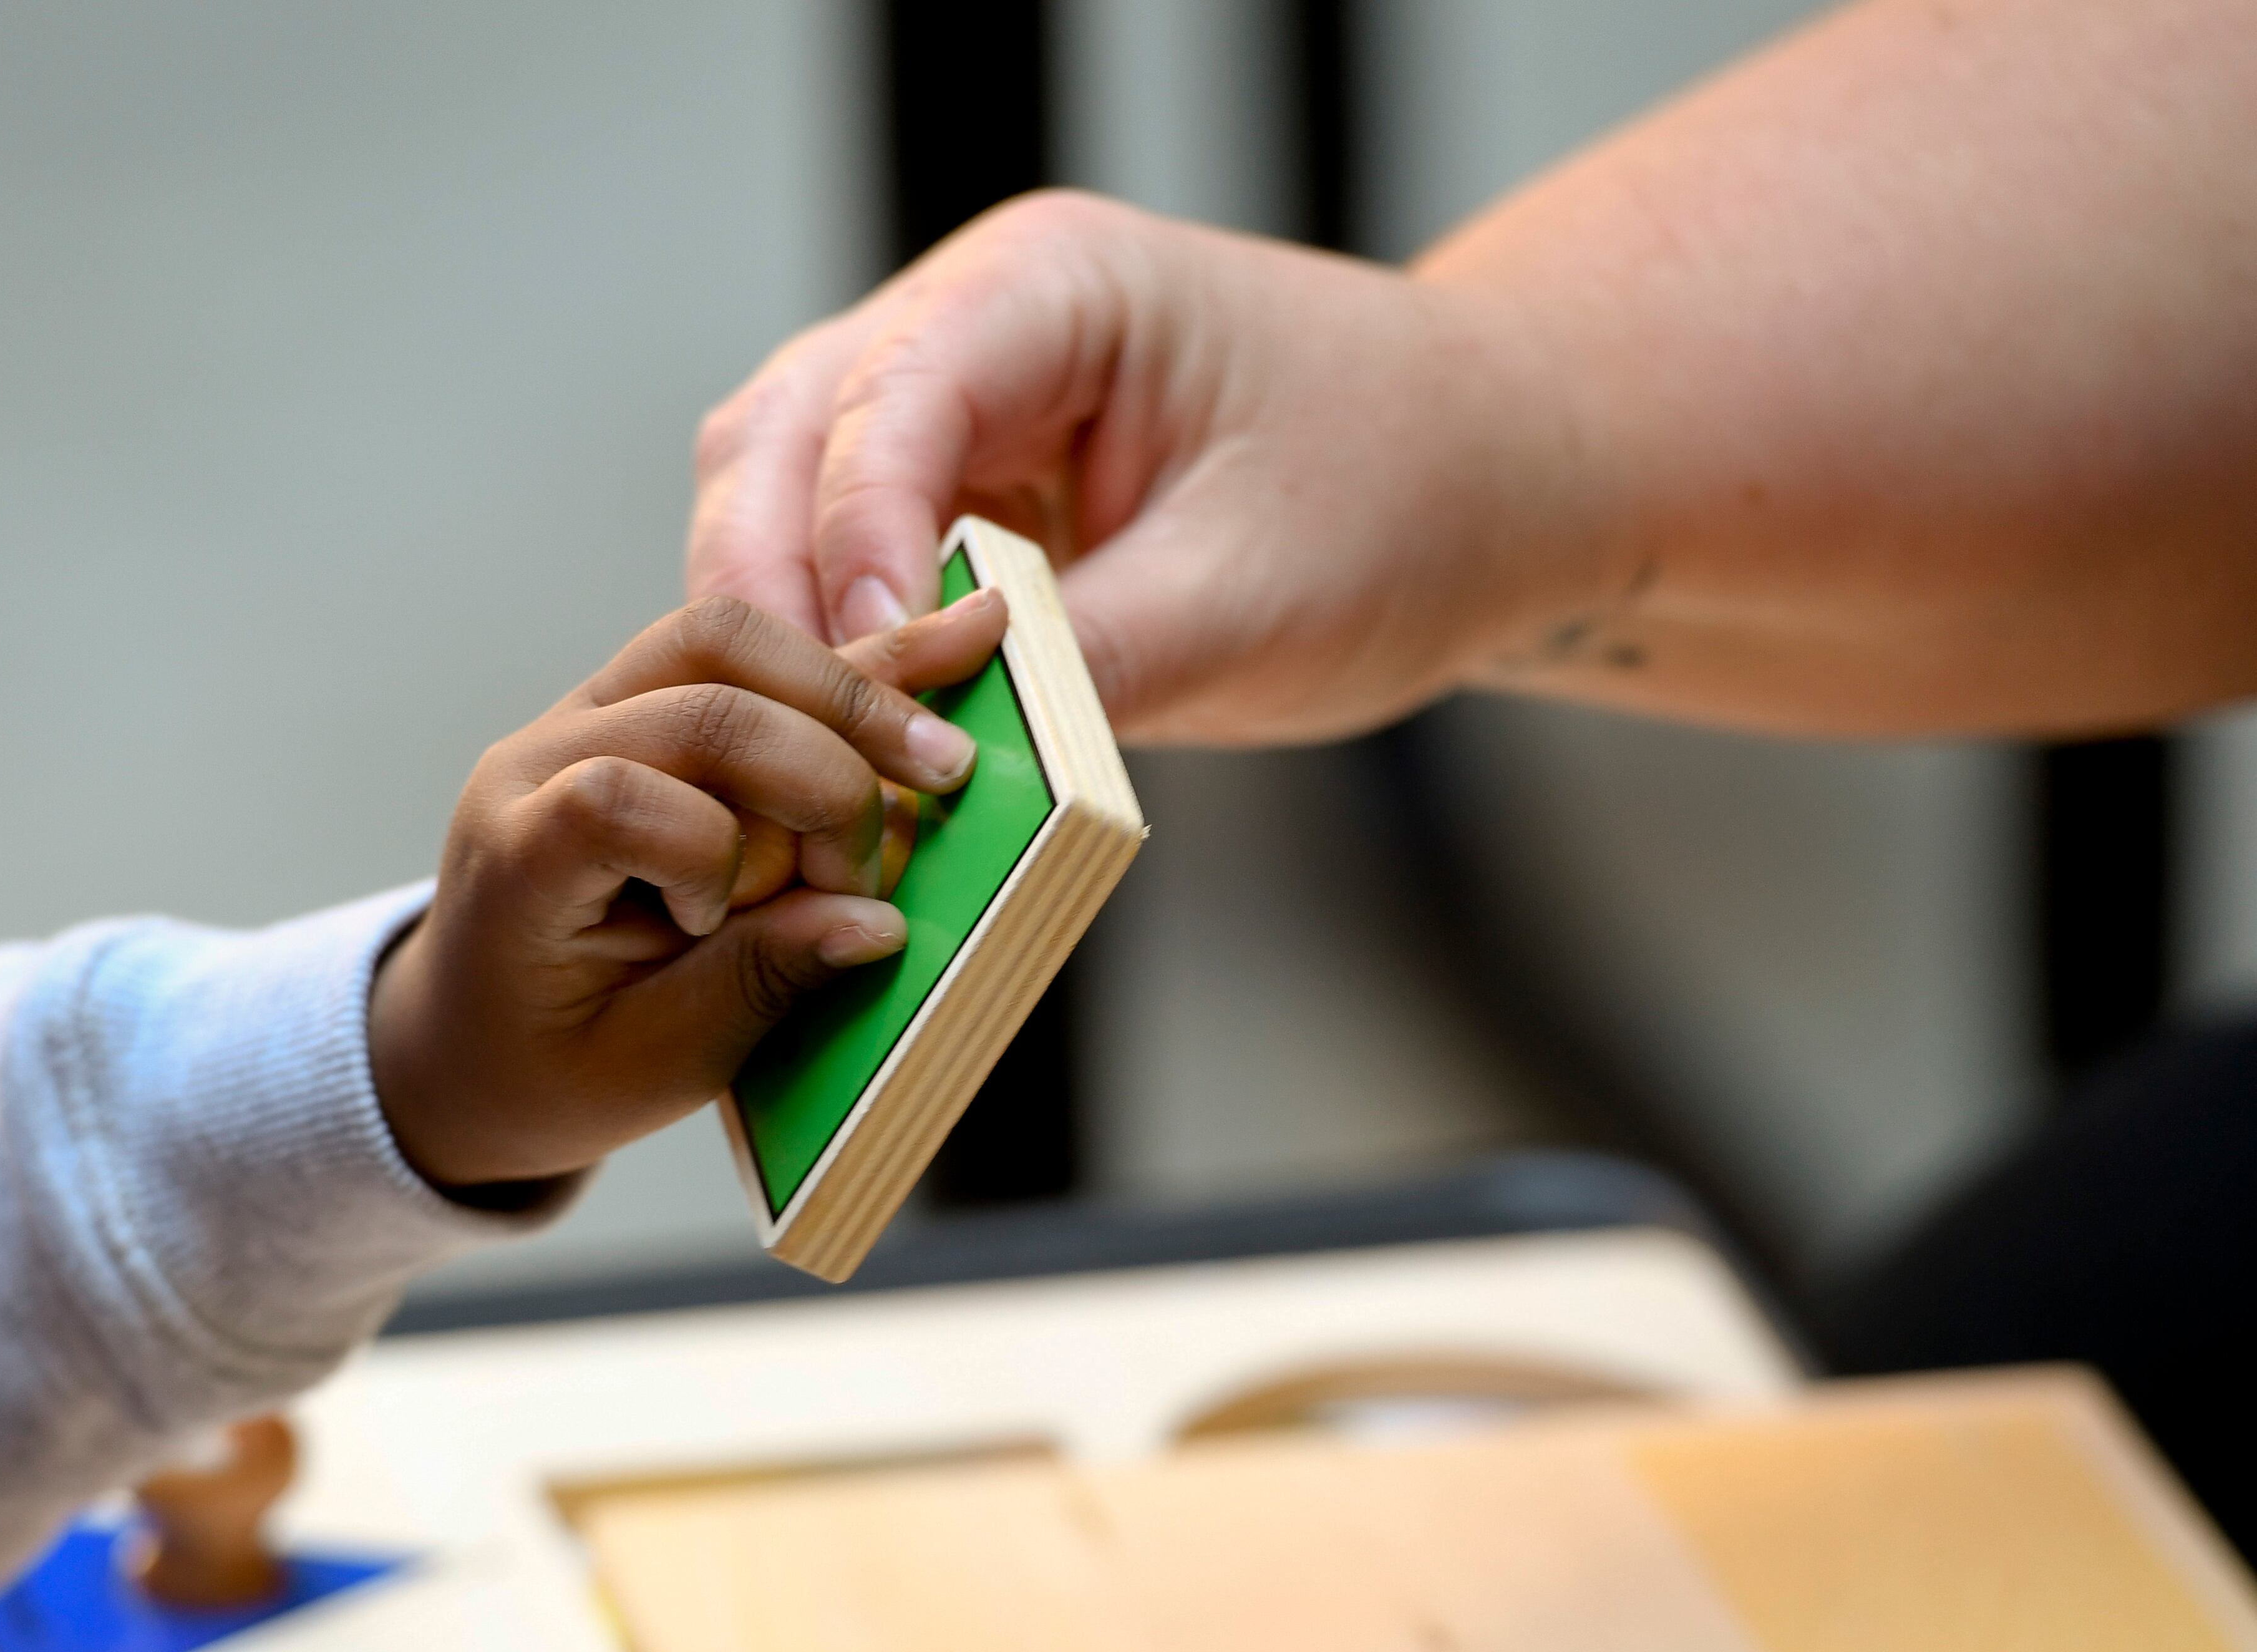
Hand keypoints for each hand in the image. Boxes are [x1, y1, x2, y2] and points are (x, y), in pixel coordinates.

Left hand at [367, 590, 1008, 1186]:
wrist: (478, 1040)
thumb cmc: (550, 1066)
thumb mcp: (650, 1064)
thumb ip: (755, 985)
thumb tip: (876, 925)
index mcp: (516, 855)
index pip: (615, 797)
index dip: (709, 851)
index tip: (731, 923)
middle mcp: (542, 758)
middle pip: (699, 693)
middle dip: (820, 772)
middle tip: (878, 867)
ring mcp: (592, 714)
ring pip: (728, 639)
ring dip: (845, 696)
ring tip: (938, 757)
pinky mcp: (650, 705)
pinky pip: (755, 657)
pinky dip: (854, 661)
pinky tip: (961, 630)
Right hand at [686, 191, 1622, 744]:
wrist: (1489, 483)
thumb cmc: (1405, 498)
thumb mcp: (1253, 598)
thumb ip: (1090, 664)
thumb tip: (934, 756)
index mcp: (1049, 286)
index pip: (885, 399)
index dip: (850, 538)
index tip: (864, 668)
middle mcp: (975, 323)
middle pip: (782, 436)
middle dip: (767, 591)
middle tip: (785, 743)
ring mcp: (958, 404)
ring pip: (782, 497)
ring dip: (781, 627)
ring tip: (805, 760)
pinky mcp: (965, 490)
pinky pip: (846, 558)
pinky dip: (833, 647)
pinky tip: (848, 740)